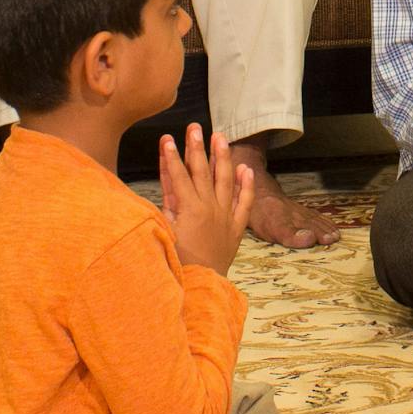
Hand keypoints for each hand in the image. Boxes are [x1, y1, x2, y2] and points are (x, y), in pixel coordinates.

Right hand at [154, 123, 251, 274]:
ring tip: (220, 137)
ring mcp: (225, 216)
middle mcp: (210, 208)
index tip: (167, 138)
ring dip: (222, 157)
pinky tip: (246, 168)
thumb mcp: (166, 234)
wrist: (201, 285)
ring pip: (225, 180)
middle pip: (202, 171)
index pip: (178, 176)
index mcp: (190, 209)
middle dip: (196, 147)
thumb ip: (165, 208)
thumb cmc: (179, 263)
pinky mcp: (236, 227)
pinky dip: (247, 185)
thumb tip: (165, 186)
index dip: (171, 156)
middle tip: (194, 128)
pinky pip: (245, 202)